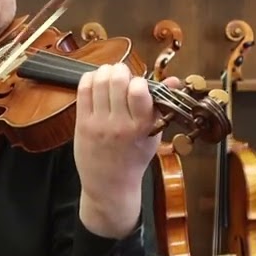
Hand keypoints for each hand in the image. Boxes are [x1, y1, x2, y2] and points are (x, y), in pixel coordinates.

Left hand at [73, 63, 177, 236]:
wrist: (110, 184)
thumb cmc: (134, 158)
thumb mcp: (154, 135)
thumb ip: (161, 106)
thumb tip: (173, 80)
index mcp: (141, 126)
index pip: (139, 91)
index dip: (139, 80)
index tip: (139, 84)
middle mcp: (119, 124)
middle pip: (117, 81)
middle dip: (121, 71)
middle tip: (123, 74)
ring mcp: (98, 124)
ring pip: (99, 82)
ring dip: (105, 72)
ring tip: (110, 76)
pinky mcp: (82, 124)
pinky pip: (83, 91)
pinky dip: (89, 79)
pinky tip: (96, 82)